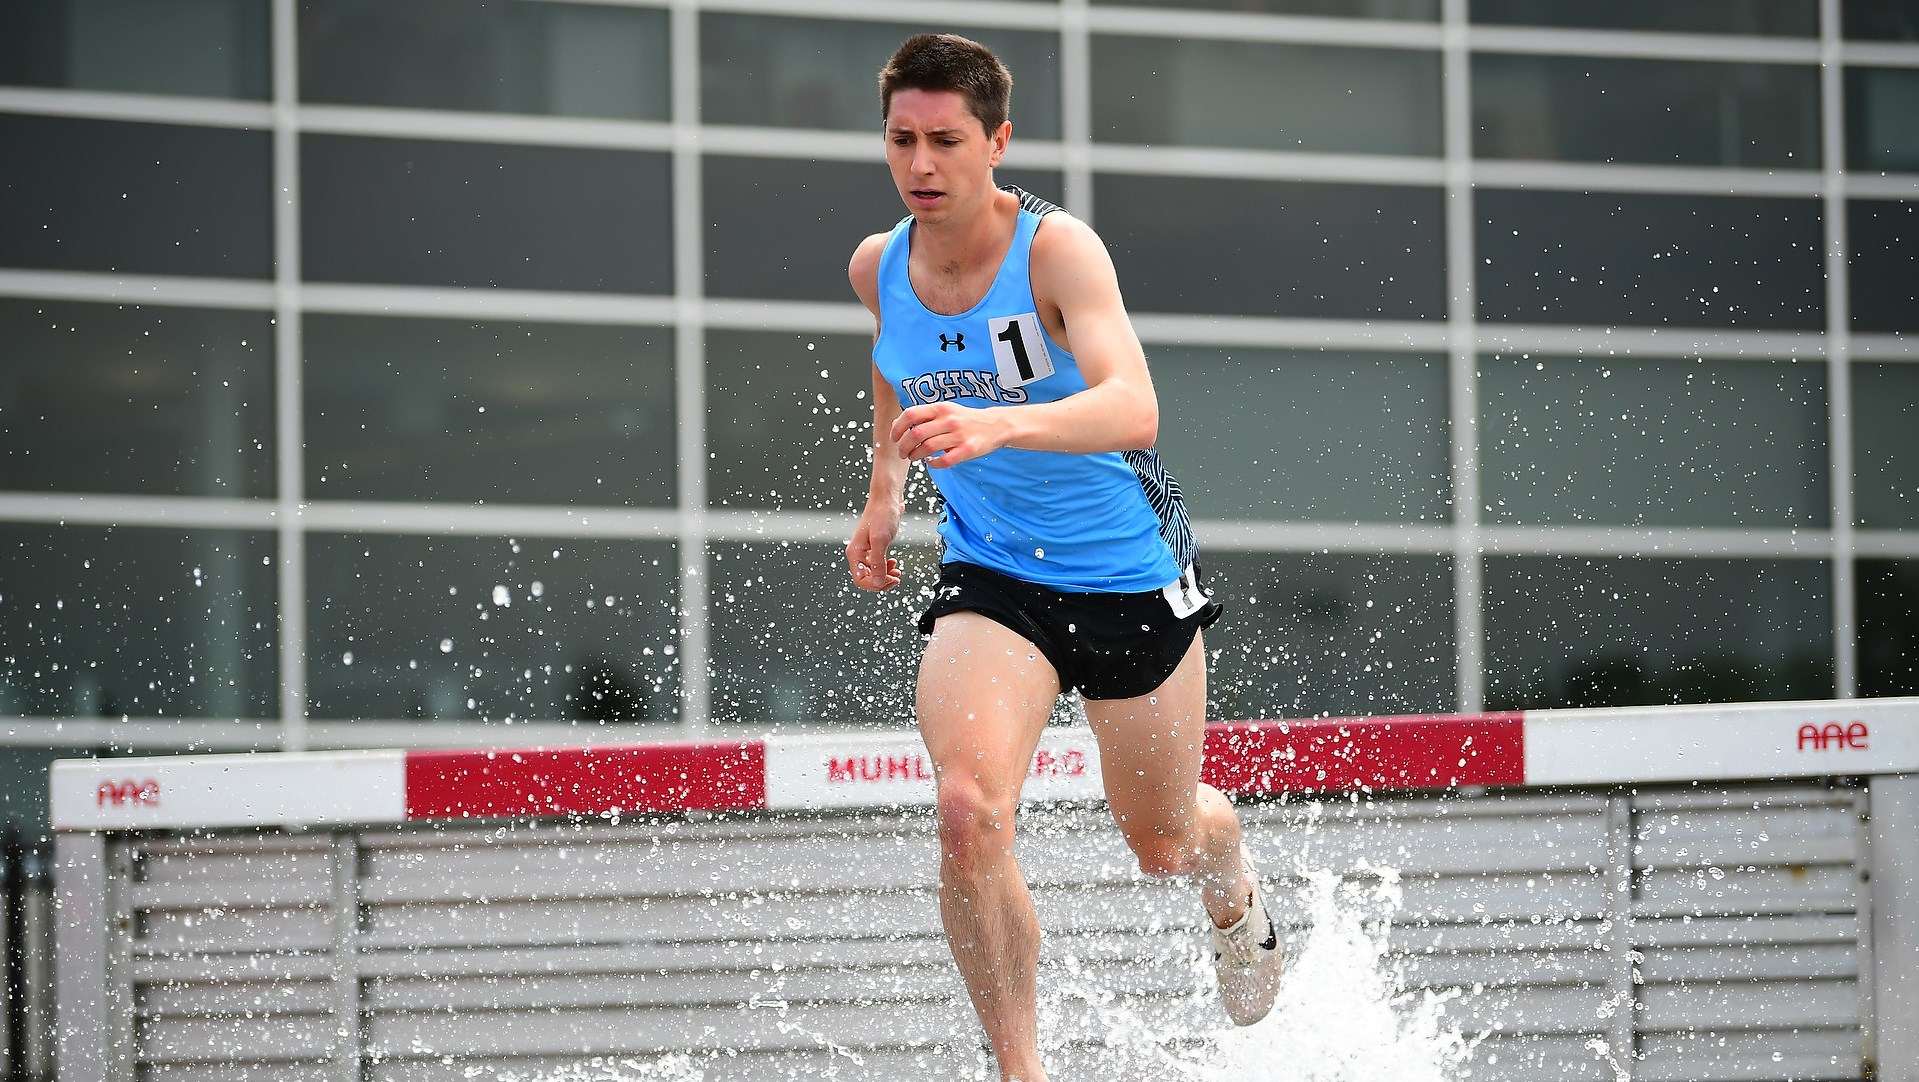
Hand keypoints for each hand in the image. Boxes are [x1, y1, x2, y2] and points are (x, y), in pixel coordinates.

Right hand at [846, 506, 902, 591]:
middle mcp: (858, 553)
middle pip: (866, 579)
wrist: (888, 499)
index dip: (875, 584)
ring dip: (885, 576)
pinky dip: (886, 568)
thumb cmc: (882, 514)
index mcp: (855, 552)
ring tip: (896, 572)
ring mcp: (866, 551)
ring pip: (873, 574)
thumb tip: (878, 582)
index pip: (860, 580)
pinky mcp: (874, 547)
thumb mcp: (880, 540)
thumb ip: (878, 563)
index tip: (889, 579)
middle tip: (896, 577)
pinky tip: (894, 564)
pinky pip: (878, 565)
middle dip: (882, 581)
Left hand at [891, 401, 1006, 467]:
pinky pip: (945, 461)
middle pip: (916, 434)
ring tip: (914, 457)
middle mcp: (949, 420)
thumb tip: (897, 424)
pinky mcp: (967, 450)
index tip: (894, 438)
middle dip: (904, 446)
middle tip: (903, 453)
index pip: (911, 414)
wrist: (995, 425)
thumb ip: (924, 416)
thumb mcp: (946, 410)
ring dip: (916, 456)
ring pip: (928, 448)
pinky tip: (931, 462)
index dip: (898, 428)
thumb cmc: (965, 419)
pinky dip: (934, 464)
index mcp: (940, 408)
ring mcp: (959, 435)